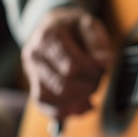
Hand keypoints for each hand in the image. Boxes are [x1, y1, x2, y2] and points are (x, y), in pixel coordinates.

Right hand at [21, 7, 113, 121]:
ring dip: (76, 101)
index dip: (92, 72)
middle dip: (87, 87)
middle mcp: (35, 54)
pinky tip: (80, 108)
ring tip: (90, 94)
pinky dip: (63, 111)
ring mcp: (31, 70)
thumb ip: (99, 44)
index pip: (73, 65)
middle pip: (62, 84)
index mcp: (50, 36)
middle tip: (98, 80)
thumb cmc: (76, 28)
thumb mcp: (90, 26)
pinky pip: (43, 105)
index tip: (104, 69)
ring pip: (50, 97)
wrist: (55, 25)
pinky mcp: (33, 84)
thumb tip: (106, 63)